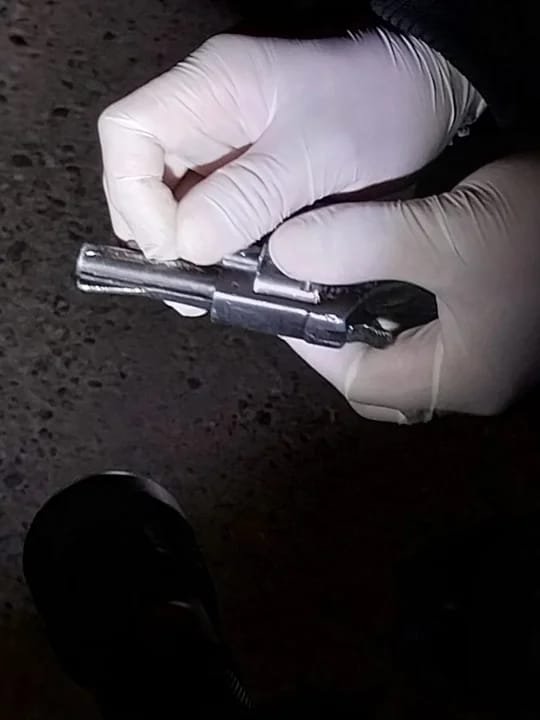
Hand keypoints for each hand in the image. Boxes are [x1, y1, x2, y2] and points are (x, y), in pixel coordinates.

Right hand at [98, 30, 484, 284]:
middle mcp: (203, 116)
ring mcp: (222, 149)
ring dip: (183, 248)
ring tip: (209, 288)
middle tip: (190, 284)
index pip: (127, 134)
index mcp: (210, 89)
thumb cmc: (379, 107)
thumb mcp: (319, 152)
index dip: (135, 197)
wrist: (425, 98)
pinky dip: (212, 249)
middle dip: (156, 233)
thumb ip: (251, 196)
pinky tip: (231, 274)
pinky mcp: (245, 177)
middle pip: (139, 175)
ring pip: (171, 203)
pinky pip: (209, 216)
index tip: (178, 248)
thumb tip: (187, 245)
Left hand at [267, 154, 539, 422]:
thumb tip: (285, 251)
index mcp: (460, 378)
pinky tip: (390, 264)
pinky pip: (434, 327)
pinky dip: (400, 303)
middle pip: (382, 375)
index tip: (283, 294)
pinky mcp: (499, 325)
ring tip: (342, 272)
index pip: (359, 381)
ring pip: (407, 351)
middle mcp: (475, 377)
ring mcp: (492, 353)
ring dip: (369, 317)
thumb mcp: (450, 233)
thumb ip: (364, 245)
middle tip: (314, 286)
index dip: (312, 341)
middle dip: (340, 335)